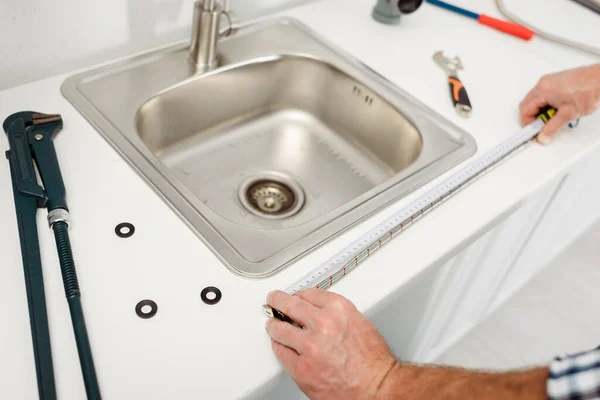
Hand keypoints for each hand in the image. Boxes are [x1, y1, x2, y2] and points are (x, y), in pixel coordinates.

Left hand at [265, 289, 397, 399]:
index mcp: (339, 309)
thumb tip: (318, 312)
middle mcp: (323, 324)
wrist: (377, 388)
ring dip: (274, 325)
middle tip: (274, 300)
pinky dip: (279, 347)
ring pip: (279, 329)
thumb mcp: (359, 322)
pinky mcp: (301, 368)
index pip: (308, 293)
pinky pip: (281, 352)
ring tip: (272, 324)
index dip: (299, 295)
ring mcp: (310, 346)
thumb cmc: (373, 361)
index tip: (295, 296)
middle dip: (278, 301)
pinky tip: (280, 344)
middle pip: (289, 304)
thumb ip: (336, 314)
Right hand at [519, 64, 599, 144]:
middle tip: (544, 126)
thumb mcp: (568, 114)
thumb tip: (543, 136)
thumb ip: (552, 128)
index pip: (525, 110)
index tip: (535, 131)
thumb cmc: (589, 90)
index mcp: (542, 90)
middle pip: (527, 105)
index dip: (528, 124)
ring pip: (536, 100)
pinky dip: (548, 104)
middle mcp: (543, 83)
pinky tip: (560, 109)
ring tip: (556, 116)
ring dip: (542, 111)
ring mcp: (550, 81)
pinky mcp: (557, 81)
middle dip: (534, 118)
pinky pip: (544, 95)